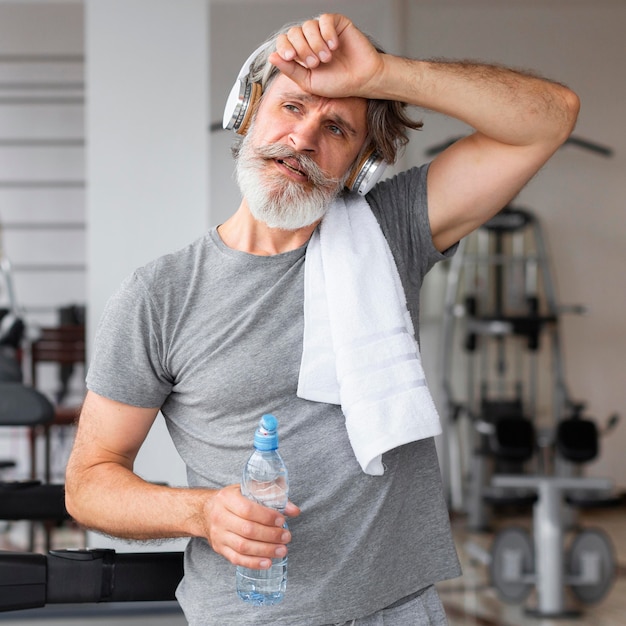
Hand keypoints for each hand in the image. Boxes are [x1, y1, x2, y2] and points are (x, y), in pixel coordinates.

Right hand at [202, 484, 300, 568]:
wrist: (205, 511)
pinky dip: (253, 563)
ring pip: (242, 546)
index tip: (282, 520)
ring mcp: (218, 534)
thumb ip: (272, 496)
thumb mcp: (248, 490)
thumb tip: (294, 510)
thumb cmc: (233, 499)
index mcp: (227, 498)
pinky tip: (267, 562)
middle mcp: (220, 516)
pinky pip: (236, 559)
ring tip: (282, 550)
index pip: (248, 509)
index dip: (267, 516)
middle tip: (286, 537)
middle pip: (247, 530)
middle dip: (270, 535)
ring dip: (265, 550)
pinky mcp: (219, 548)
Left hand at [269, 13, 384, 99]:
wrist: (362, 80)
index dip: (284, 47)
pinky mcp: (337, 24)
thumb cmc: (337, 83)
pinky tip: (334, 46)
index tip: (292, 57)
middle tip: (315, 64)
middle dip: (303, 49)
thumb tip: (272, 57)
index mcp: (301, 54)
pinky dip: (327, 33)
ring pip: (308, 26)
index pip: (284, 42)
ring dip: (316, 43)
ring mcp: (323, 31)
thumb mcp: (309, 81)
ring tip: (327, 58)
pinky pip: (325, 19)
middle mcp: (310, 40)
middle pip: (294, 32)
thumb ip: (290, 70)